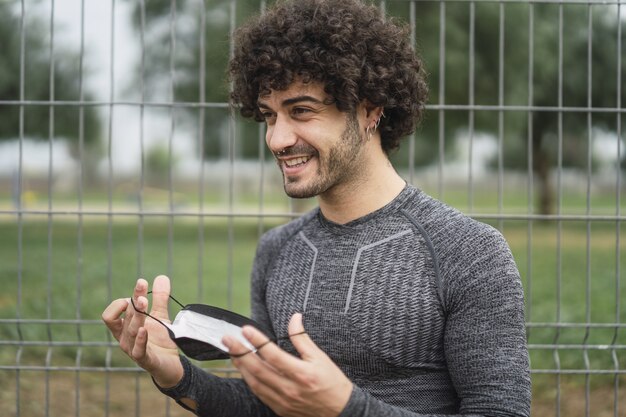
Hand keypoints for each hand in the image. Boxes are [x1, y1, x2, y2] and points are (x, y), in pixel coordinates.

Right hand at [101, 275, 182, 387]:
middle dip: (134, 300)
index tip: (139, 294)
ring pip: (131, 330)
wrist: (171, 365)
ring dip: (138, 315)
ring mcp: (133, 350)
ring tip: (145, 303)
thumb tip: (161, 276)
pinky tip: (144, 330)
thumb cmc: (159, 340)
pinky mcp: (145, 360)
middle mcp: (125, 338)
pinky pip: (138, 351)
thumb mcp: (159, 316)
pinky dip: (141, 339)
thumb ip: (159, 298)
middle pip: (125, 316)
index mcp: (124, 327)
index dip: (121, 301)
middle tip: (142, 286)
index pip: (112, 313)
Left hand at [223, 313, 352, 416]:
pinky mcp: (280, 409)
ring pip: (255, 382)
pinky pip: (259, 393)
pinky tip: (243, 369)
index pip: (273, 355)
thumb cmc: (332, 382)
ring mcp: (283, 401)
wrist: (340, 412)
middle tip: (227, 338)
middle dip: (240, 352)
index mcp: (301, 374)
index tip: (246, 329)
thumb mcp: (320, 357)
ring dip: (240, 366)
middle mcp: (289, 389)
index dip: (257, 341)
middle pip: (258, 369)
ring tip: (231, 351)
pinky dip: (249, 380)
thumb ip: (302, 338)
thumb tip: (294, 318)